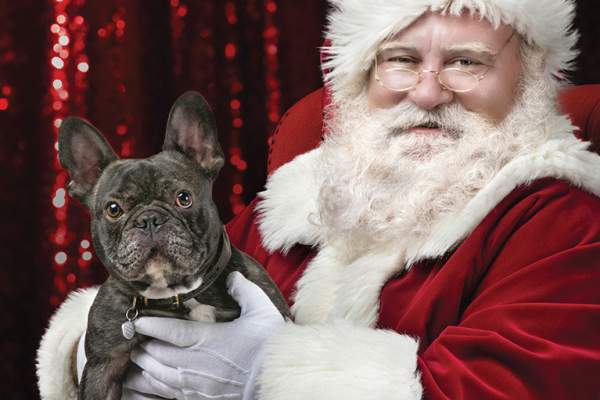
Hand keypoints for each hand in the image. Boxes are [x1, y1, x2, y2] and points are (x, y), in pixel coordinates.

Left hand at [122, 271, 285, 399]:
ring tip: (137, 359)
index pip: (169, 331)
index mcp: (208, 339)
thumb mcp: (261, 310)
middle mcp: (196, 363)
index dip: (150, 326)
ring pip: (157, 377)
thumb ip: (244, 290)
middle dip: (143, 346)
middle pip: (156, 355)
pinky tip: (148, 382)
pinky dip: (152, 387)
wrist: (277, 378)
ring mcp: (195, 385)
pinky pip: (166, 395)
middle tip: (136, 339)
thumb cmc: (270, 344)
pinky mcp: (198, 399)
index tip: (136, 321)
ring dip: (144, 367)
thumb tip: (232, 276)